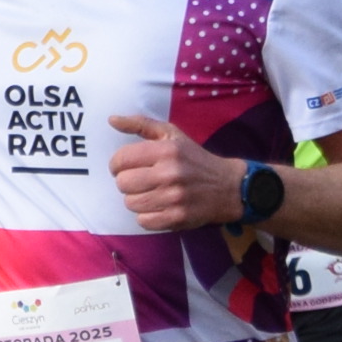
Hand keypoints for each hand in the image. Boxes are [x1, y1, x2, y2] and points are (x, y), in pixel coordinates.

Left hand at [105, 111, 243, 230]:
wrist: (229, 186)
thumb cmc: (194, 159)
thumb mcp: (172, 134)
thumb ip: (141, 124)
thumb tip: (112, 119)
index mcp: (166, 150)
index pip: (120, 160)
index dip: (118, 165)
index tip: (127, 167)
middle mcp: (170, 173)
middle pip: (122, 183)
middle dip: (128, 182)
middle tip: (142, 181)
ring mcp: (174, 198)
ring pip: (130, 203)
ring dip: (137, 199)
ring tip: (152, 193)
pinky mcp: (178, 218)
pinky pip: (143, 221)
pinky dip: (147, 216)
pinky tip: (159, 206)